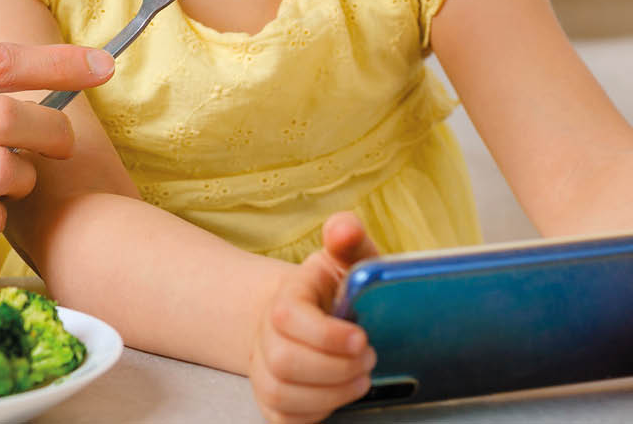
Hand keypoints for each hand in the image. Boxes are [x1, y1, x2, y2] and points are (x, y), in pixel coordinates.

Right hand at [249, 211, 380, 423]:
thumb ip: (349, 239)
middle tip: (368, 359)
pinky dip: (317, 412)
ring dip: (330, 393)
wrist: (308, 317)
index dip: (326, 334)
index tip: (362, 337)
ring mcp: (264, 370)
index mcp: (286, 298)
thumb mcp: (345, 258)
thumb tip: (343, 228)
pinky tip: (339, 393)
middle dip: (335, 368)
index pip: (288, 317)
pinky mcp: (271, 402)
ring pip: (282, 395)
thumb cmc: (332, 290)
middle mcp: (265, 335)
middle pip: (283, 362)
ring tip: (360, 379)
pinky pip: (284, 420)